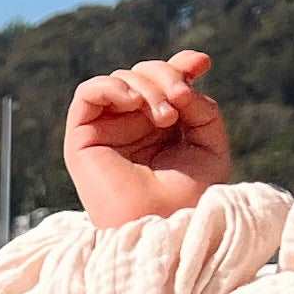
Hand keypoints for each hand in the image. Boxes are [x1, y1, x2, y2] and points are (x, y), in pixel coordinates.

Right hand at [66, 50, 232, 228]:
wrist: (162, 228)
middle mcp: (132, 127)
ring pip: (121, 79)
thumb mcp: (210, 147)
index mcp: (160, 128)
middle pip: (144, 73)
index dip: (181, 65)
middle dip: (167, 76)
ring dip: (147, 86)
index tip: (202, 64)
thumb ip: (202, 108)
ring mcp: (107, 132)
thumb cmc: (188, 200)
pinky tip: (134, 103)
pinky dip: (112, 86)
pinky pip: (88, 93)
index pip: (163, 81)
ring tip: (165, 116)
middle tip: (182, 101)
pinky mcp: (82, 140)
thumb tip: (182, 85)